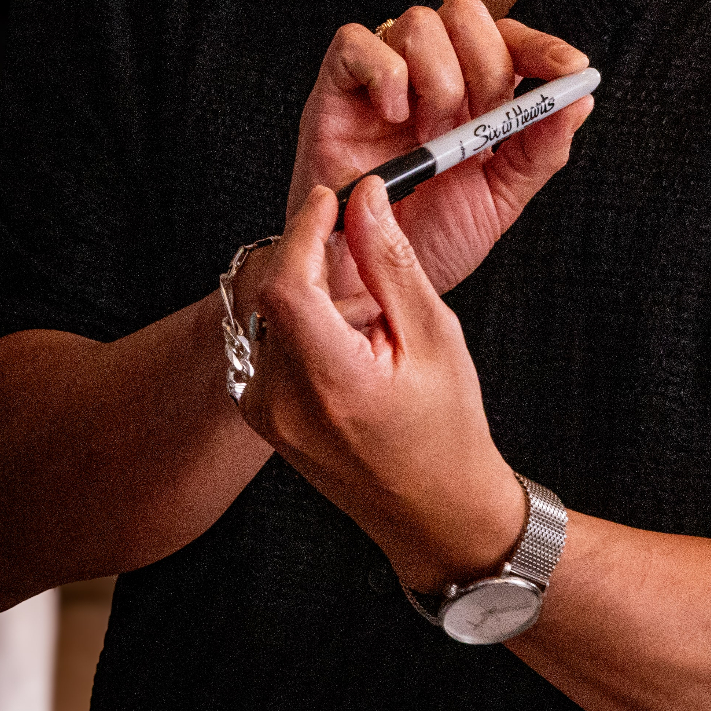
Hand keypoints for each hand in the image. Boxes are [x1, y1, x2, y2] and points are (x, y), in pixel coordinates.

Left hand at [241, 178, 525, 591]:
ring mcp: (266, 414)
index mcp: (330, 383)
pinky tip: (349, 345)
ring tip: (370, 319)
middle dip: (314, 257)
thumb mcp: (435, 334)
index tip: (333, 199)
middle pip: (276, 294)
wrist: (434, 511)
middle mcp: (283, 402)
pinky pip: (270, 343)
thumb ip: (391, 263)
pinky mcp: (263, 415)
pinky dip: (305, 325)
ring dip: (313, 293)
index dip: (304, 230)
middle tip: (362, 249)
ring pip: (271, 314)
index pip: (287, 284)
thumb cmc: (448, 428)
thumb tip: (365, 200)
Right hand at [287, 0, 592, 313]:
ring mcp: (381, 77)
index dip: (543, 46)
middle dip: (488, 65)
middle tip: (482, 119)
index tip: (572, 68)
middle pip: (467, 14)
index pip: (511, 40)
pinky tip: (393, 116)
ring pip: (419, 22)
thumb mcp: (497, 200)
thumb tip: (581, 100)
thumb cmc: (427, 240)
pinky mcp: (335, 86)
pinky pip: (356, 42)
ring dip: (439, 77)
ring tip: (431, 133)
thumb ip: (539, 151)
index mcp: (473, 94)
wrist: (367, 284)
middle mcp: (429, 74)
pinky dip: (384, 71)